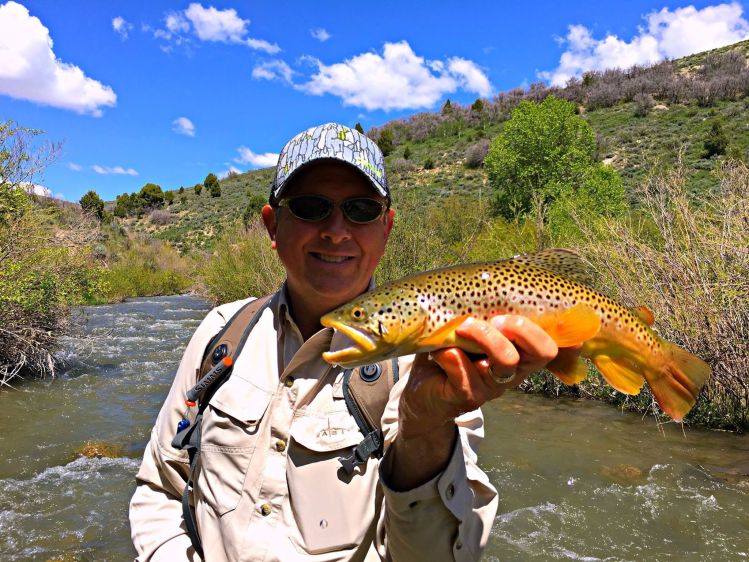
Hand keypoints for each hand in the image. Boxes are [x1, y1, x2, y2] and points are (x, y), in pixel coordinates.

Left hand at [399, 315, 571, 438]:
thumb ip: (482, 310)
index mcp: (519, 351)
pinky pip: (465, 373)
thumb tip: (490, 279)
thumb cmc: (448, 348)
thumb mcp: (468, 325)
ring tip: (462, 327)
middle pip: (542, 351)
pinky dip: (449, 355)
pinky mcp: (467, 397)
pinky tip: (437, 351)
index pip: (553, 341)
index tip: (553, 311)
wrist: (420, 390)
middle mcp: (513, 370)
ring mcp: (492, 386)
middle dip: (522, 328)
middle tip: (496, 318)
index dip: (564, 331)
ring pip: (506, 360)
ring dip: (485, 336)